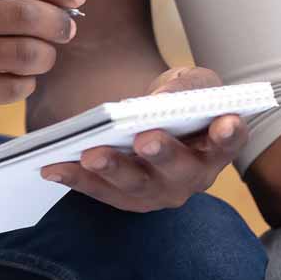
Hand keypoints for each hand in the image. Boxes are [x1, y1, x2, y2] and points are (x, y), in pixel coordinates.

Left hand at [39, 65, 246, 212]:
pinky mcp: (125, 198)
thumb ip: (186, 86)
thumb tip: (163, 100)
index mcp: (216, 147)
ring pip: (135, 187)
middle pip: (178, 171)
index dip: (229, 134)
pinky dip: (75, 179)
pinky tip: (51, 166)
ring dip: (112, 171)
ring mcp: (157, 192)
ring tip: (90, 154)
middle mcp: (192, 177)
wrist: (157, 118)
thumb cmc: (181, 98)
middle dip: (162, 154)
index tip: (227, 121)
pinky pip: (99, 191)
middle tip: (145, 139)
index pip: (228, 142)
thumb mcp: (190, 81)